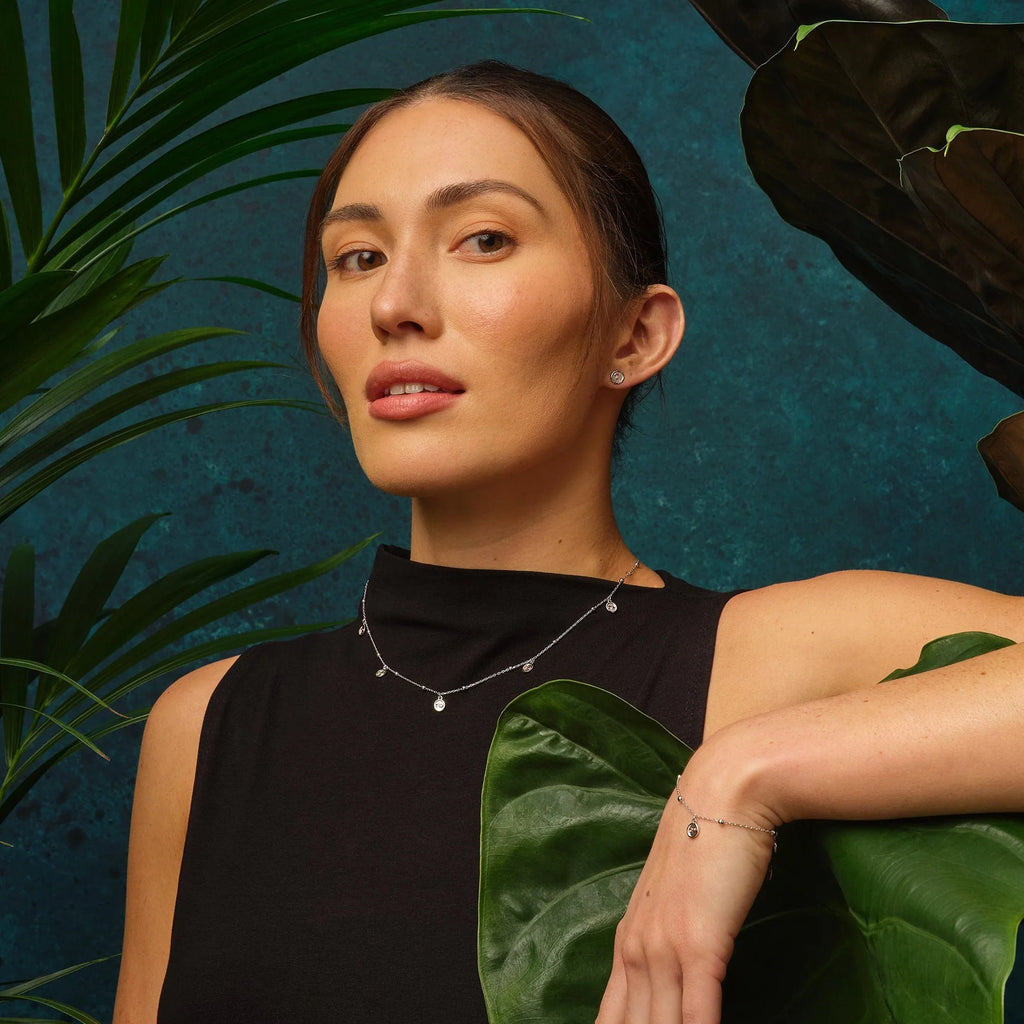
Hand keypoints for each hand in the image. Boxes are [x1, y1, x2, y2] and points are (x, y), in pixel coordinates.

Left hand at [595, 753, 777, 1023]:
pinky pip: (697, 1014)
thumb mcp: (679, 899)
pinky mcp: (701, 944)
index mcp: (629, 942)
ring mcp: (665, 948)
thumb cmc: (707, 842)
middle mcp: (637, 950)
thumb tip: (680, 975)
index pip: (612, 1020)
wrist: (723, 793)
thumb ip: (672, 938)